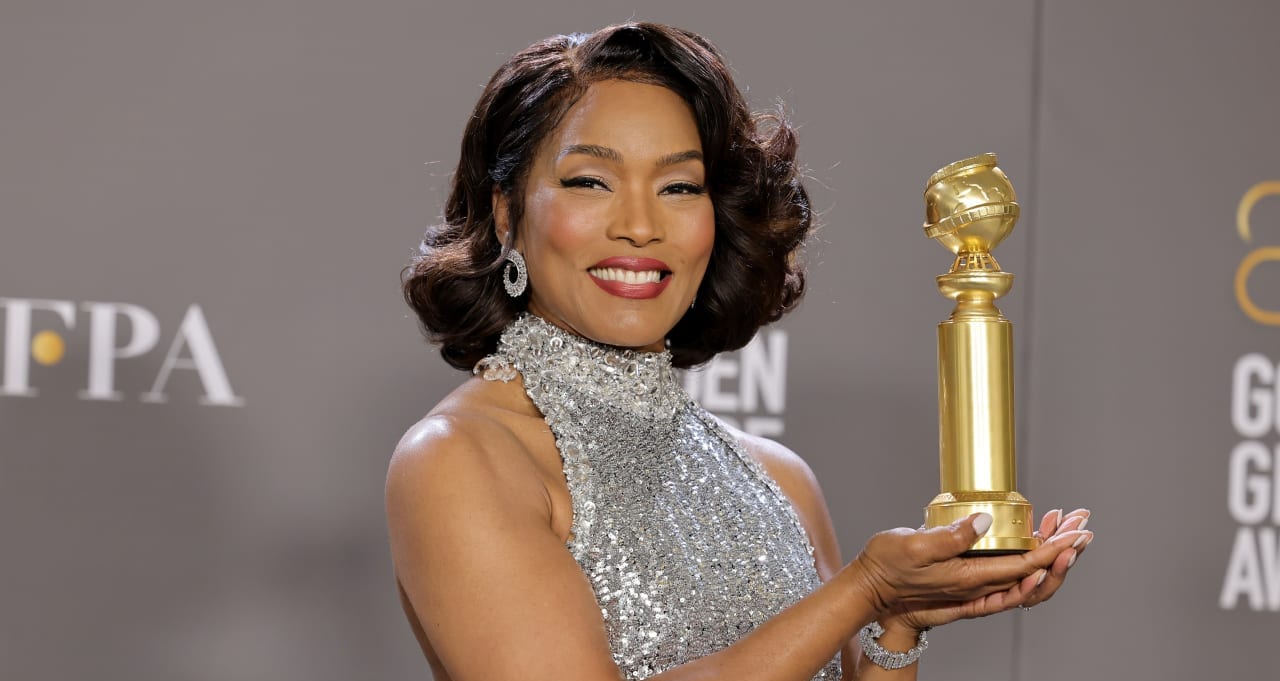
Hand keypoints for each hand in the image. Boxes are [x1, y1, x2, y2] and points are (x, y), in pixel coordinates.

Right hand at [879, 508, 1092, 631]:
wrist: (871, 590)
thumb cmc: (887, 567)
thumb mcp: (914, 545)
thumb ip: (951, 535)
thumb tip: (984, 521)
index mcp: (969, 578)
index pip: (1025, 566)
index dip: (1055, 549)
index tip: (1075, 533)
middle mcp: (978, 586)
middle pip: (1035, 574)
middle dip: (1063, 548)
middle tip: (1081, 524)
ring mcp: (975, 586)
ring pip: (1026, 576)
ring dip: (1050, 554)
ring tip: (1063, 527)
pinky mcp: (968, 580)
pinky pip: (1010, 576)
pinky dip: (1030, 561)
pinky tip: (1032, 543)